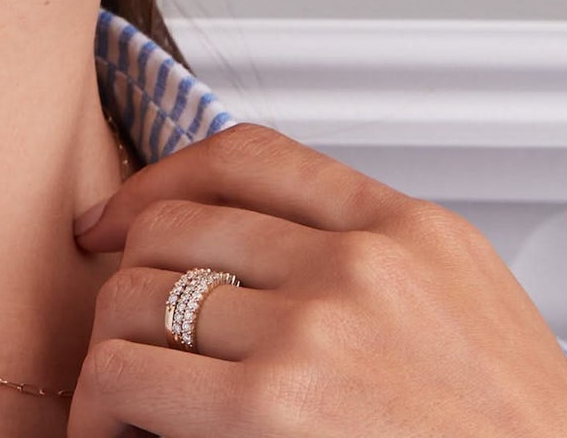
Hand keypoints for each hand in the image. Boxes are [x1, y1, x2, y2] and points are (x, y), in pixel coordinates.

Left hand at [65, 121, 566, 437]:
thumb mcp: (466, 313)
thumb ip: (376, 265)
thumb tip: (250, 255)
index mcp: (412, 232)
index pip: (249, 155)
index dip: (162, 180)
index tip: (120, 217)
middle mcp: (361, 265)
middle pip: (176, 226)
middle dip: (127, 277)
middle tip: (120, 331)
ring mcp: (317, 332)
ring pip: (139, 297)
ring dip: (111, 350)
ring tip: (116, 396)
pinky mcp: (274, 408)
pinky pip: (130, 373)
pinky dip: (100, 405)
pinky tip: (114, 429)